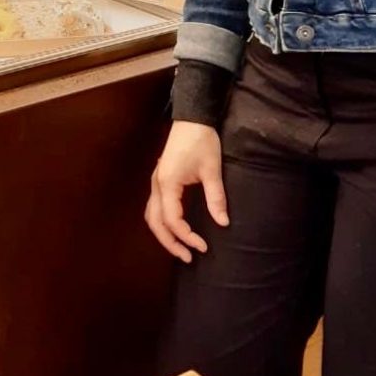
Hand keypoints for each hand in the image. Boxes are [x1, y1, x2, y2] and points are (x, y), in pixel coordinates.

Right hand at [145, 121, 228, 262]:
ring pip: (152, 216)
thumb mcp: (212, 169)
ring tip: (181, 249)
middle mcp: (157, 185)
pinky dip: (163, 222)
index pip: (172, 220)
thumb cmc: (201, 140)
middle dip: (170, 243)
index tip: (203, 246)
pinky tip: (176, 228)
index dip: (186, 236)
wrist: (192, 117)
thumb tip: (223, 223)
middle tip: (188, 258)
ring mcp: (156, 181)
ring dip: (164, 234)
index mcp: (168, 183)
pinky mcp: (161, 179)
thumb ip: (216, 197)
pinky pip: (155, 207)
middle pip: (155, 222)